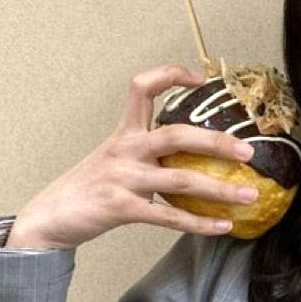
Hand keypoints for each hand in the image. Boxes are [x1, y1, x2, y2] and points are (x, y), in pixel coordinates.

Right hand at [6, 64, 260, 249]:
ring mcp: (123, 178)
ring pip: (181, 179)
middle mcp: (125, 149)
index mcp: (124, 132)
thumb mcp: (116, 158)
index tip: (201, 79)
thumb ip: (149, 152)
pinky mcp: (121, 207)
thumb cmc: (91, 187)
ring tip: (249, 196)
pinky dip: (199, 223)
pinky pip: (169, 216)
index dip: (171, 75)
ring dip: (220, 189)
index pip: (143, 87)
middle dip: (216, 142)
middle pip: (176, 135)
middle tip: (248, 151)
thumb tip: (195, 155)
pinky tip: (223, 226)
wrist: (51, 216)